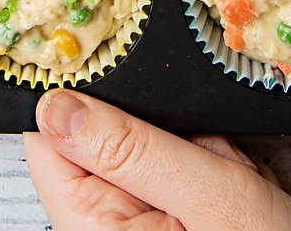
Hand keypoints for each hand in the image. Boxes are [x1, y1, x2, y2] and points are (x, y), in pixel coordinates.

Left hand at [24, 90, 290, 230]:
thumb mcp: (208, 195)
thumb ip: (128, 147)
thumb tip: (54, 106)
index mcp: (94, 229)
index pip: (50, 140)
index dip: (85, 96)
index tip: (126, 75)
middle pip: (108, 138)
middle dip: (165, 132)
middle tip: (212, 160)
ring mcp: (138, 228)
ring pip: (152, 150)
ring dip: (201, 154)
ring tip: (235, 186)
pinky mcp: (166, 224)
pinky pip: (178, 173)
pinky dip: (214, 173)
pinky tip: (240, 196)